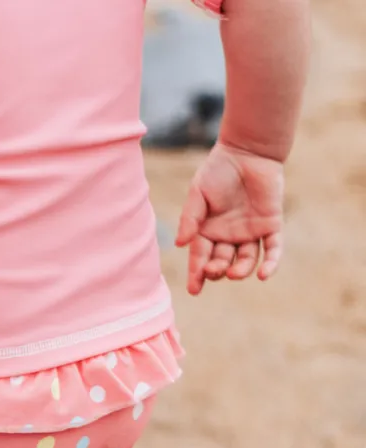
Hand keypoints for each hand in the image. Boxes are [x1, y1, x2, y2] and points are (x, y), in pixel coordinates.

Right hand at [175, 142, 285, 295]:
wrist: (248, 151)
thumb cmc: (218, 171)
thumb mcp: (198, 194)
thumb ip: (190, 219)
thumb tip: (180, 244)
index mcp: (207, 231)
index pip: (200, 258)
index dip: (197, 274)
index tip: (194, 290)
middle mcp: (228, 236)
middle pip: (222, 263)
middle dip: (216, 270)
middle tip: (213, 269)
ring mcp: (250, 232)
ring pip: (246, 260)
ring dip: (240, 270)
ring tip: (233, 272)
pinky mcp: (271, 225)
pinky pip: (272, 249)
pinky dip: (270, 263)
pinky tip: (263, 275)